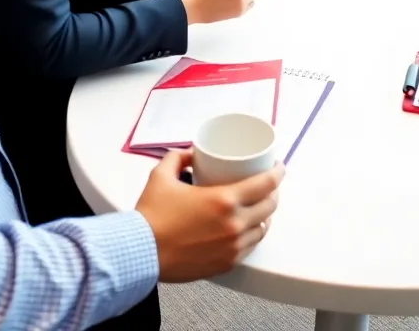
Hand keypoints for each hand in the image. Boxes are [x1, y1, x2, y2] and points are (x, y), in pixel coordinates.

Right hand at [136, 149, 283, 280]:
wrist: (140, 253)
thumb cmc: (151, 215)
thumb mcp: (162, 175)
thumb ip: (178, 157)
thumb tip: (191, 153)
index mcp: (224, 200)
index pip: (266, 184)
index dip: (278, 172)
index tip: (278, 166)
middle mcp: (234, 225)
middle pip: (270, 205)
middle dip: (273, 192)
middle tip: (266, 184)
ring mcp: (232, 247)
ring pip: (263, 228)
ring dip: (265, 215)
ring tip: (258, 205)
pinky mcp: (226, 264)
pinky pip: (250, 247)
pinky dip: (253, 235)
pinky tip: (248, 227)